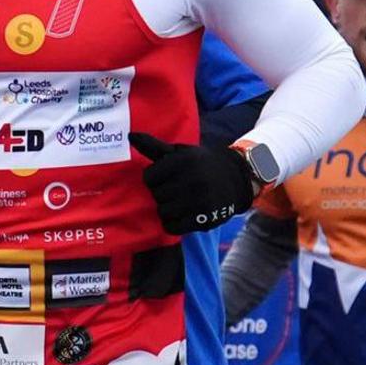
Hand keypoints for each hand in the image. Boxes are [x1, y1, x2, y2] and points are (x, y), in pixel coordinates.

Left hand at [126, 131, 258, 236]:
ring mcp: (199, 200)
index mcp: (184, 161)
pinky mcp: (204, 219)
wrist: (235, 179)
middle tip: (175, 190)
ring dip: (167, 209)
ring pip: (163, 212)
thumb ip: (154, 147)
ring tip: (179, 202)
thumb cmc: (200, 164)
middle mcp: (192, 179)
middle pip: (156, 195)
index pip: (148, 177)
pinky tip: (182, 215)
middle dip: (162, 194)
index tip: (165, 177)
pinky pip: (173, 227)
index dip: (154, 178)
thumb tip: (130, 136)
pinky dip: (174, 223)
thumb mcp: (180, 152)